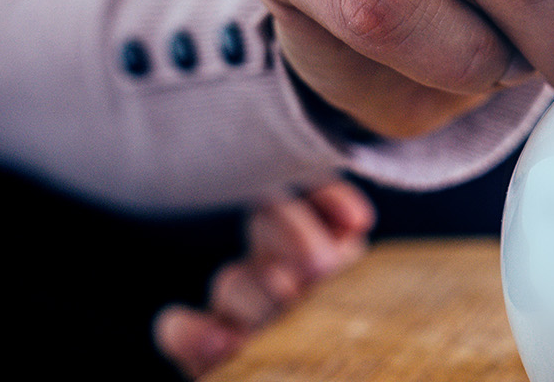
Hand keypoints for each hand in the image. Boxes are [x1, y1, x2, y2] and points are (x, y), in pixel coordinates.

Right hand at [153, 180, 374, 378]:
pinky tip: (225, 342)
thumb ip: (355, 259)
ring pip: (232, 279)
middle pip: (266, 224)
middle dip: (292, 236)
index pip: (312, 200)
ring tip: (285, 305)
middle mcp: (276, 273)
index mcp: (321, 251)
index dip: (326, 198)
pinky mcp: (203, 350)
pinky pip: (178, 329)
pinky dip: (193, 332)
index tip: (357, 222)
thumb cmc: (364, 354)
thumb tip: (353, 227)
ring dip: (259, 289)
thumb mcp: (375, 306)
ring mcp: (237, 311)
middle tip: (318, 267)